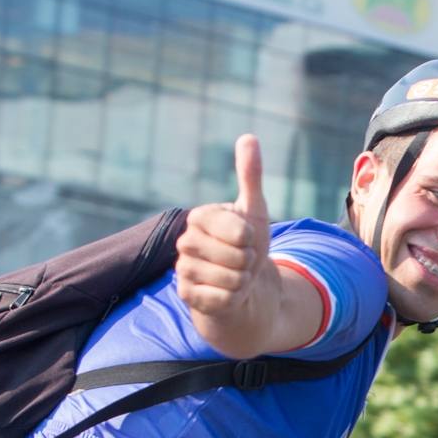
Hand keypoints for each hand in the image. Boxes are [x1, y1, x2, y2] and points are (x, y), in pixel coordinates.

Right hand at [175, 134, 278, 356]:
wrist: (238, 283)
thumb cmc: (245, 244)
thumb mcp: (253, 209)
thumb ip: (250, 175)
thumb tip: (248, 137)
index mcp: (200, 217)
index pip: (240, 231)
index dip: (252, 238)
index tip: (246, 238)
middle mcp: (185, 241)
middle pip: (237, 257)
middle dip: (249, 261)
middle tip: (241, 259)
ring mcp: (183, 270)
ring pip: (231, 279)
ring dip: (242, 281)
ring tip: (235, 276)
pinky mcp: (186, 296)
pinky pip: (223, 300)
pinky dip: (233, 298)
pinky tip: (227, 293)